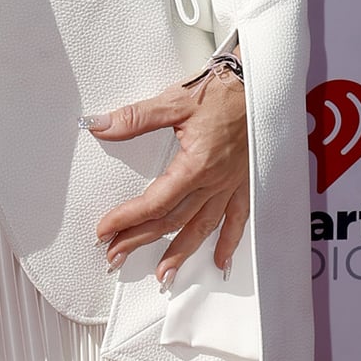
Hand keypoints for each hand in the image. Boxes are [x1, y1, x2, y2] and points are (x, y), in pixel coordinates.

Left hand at [85, 72, 248, 285]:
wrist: (260, 85)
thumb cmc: (222, 91)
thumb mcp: (175, 101)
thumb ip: (135, 117)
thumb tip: (100, 126)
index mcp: (196, 165)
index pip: (155, 202)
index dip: (127, 218)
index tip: (105, 230)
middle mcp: (214, 182)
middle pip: (173, 221)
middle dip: (141, 240)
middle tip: (115, 256)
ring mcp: (231, 186)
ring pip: (203, 228)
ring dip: (181, 253)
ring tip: (162, 275)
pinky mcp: (245, 185)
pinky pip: (237, 220)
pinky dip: (229, 243)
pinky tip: (220, 261)